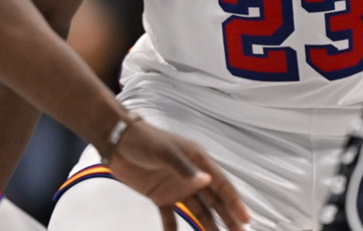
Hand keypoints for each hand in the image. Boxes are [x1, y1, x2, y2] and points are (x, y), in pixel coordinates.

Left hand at [106, 119, 249, 230]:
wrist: (117, 141)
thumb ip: (184, 168)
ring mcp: (177, 187)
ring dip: (207, 225)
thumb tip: (207, 181)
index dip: (234, 202)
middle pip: (214, 201)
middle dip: (227, 217)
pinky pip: (171, 217)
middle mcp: (191, 176)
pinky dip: (173, 229)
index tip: (245, 219)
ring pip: (198, 211)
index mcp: (197, 161)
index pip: (221, 185)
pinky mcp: (161, 196)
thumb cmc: (144, 140)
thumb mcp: (165, 152)